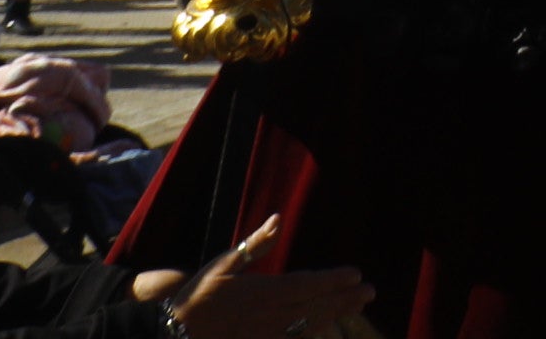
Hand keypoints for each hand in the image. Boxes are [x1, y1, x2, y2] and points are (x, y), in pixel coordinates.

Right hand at [167, 217, 374, 338]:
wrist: (175, 334)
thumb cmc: (199, 296)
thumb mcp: (224, 264)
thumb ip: (255, 245)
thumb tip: (277, 219)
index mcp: (263, 291)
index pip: (308, 284)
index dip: (335, 280)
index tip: (357, 274)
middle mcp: (270, 316)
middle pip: (315, 307)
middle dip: (345, 299)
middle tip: (369, 292)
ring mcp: (266, 336)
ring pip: (308, 327)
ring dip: (334, 316)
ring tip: (355, 307)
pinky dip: (311, 335)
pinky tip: (324, 331)